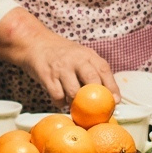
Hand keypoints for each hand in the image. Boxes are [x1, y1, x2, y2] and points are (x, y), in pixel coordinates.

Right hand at [0, 8, 114, 104]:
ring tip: (74, 104)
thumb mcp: (81, 56)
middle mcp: (76, 59)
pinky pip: (58, 96)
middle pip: (92, 80)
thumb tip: (110, 95)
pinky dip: (61, 103)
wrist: (36, 43)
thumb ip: (94, 70)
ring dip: (76, 103)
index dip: (112, 87)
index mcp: (87, 54)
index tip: (115, 101)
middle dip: (95, 96)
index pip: (104, 70)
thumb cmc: (63, 55)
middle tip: (95, 109)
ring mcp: (61, 67)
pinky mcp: (47, 76)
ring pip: (74, 92)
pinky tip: (61, 100)